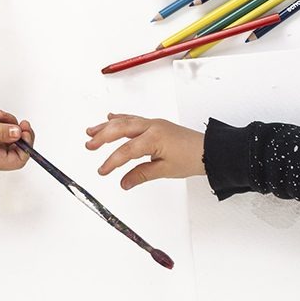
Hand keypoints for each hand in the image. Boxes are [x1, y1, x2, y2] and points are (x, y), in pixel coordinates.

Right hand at [85, 113, 203, 188]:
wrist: (210, 150)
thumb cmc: (192, 158)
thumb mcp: (165, 170)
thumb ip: (141, 175)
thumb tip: (124, 183)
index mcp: (154, 138)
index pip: (126, 150)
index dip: (112, 161)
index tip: (102, 171)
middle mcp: (151, 126)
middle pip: (121, 129)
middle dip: (103, 136)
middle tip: (89, 145)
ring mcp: (153, 123)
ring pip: (125, 121)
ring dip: (107, 126)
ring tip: (91, 132)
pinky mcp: (155, 124)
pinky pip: (133, 118)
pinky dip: (120, 118)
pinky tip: (110, 118)